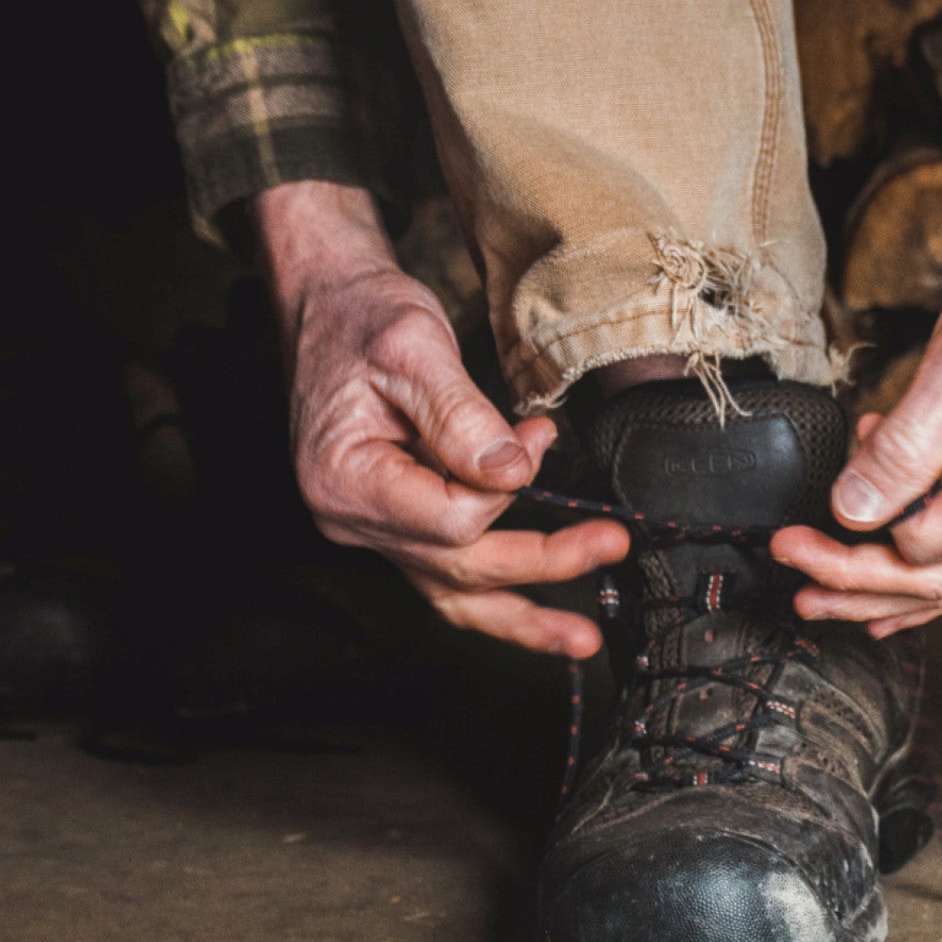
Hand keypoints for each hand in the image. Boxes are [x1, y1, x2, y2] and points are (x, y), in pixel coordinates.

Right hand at [255, 183, 625, 657]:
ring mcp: (374, 527)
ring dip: (521, 619)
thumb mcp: (412, 348)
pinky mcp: (400, 520)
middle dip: (544, 562)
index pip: (450, 519)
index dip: (506, 486)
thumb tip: (514, 470)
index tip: (535, 435)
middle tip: (609, 544)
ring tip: (579, 639)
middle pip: (462, 565)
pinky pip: (447, 575)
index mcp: (347, 481)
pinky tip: (539, 615)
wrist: (332, 302)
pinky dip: (496, 594)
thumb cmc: (362, 317)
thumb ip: (462, 415)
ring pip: (453, 594)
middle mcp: (354, 519)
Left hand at [772, 217, 941, 634]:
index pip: (924, 552)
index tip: (793, 534)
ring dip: (883, 581)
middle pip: (937, 579)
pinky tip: (876, 553)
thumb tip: (851, 513)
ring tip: (820, 588)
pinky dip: (918, 551)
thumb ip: (903, 450)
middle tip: (791, 567)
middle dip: (856, 580)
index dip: (852, 547)